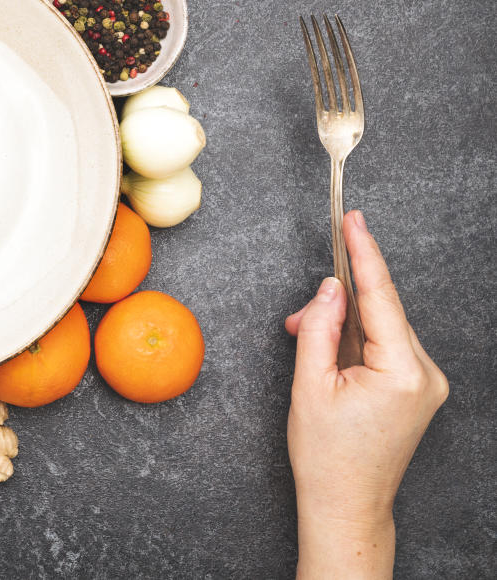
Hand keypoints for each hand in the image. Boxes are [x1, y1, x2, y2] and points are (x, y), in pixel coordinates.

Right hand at [285, 210, 447, 578]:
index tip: (355, 221)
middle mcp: (426, 374)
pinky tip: (330, 356)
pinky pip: (387, 348)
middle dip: (338, 306)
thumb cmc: (326, 454)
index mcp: (402, 371)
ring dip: (343, 328)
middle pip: (380, 313)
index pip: (381, 297)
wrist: (346, 502)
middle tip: (296, 321)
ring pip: (381, 329)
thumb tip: (329, 289)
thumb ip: (320, 327)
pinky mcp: (419, 390)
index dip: (365, 254)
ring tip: (307, 344)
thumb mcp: (309, 383)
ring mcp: (428, 384)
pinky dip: (356, 342)